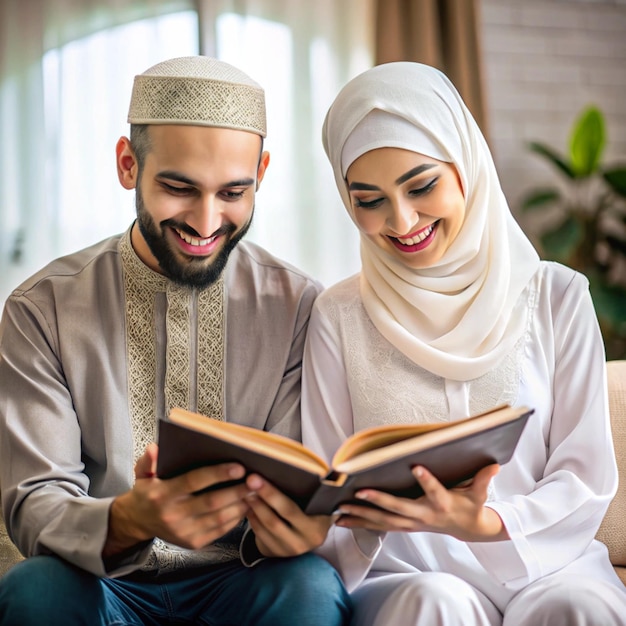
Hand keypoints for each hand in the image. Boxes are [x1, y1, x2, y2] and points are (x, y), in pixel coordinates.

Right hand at [103, 443, 252, 556]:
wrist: (138, 522)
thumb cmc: (148, 491)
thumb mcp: (142, 473)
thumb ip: (149, 460)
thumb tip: (157, 448)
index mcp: (162, 494)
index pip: (193, 482)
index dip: (218, 474)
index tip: (239, 467)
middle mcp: (173, 515)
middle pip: (211, 502)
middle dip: (237, 490)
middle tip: (256, 480)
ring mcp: (183, 532)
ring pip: (219, 518)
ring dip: (240, 505)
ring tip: (255, 492)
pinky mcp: (192, 543)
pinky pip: (219, 530)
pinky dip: (235, 519)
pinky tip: (245, 506)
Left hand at [243, 474, 333, 557]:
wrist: (310, 536)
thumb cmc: (314, 513)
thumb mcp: (318, 506)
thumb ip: (308, 493)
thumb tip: (285, 470)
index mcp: (315, 529)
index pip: (290, 510)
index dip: (271, 495)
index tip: (256, 478)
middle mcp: (301, 543)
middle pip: (274, 520)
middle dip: (259, 499)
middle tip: (248, 482)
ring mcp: (287, 550)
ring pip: (265, 528)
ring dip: (253, 508)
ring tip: (245, 491)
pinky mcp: (275, 553)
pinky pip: (259, 535)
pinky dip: (252, 519)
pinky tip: (247, 505)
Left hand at [335, 464, 508, 541]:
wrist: (467, 530)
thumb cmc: (470, 506)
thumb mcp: (480, 494)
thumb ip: (484, 480)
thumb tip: (495, 465)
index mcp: (443, 504)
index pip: (435, 492)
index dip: (427, 481)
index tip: (416, 467)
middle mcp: (424, 516)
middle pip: (400, 509)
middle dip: (380, 502)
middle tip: (360, 492)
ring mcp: (412, 524)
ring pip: (384, 521)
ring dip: (362, 515)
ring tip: (341, 509)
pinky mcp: (403, 527)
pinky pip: (379, 527)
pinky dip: (360, 523)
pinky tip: (341, 520)